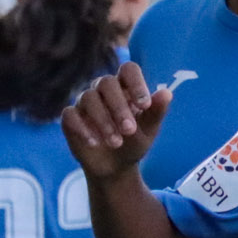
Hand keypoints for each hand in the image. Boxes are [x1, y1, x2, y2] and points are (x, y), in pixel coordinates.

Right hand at [61, 63, 171, 180]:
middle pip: (107, 83)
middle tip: (130, 130)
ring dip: (104, 121)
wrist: (116, 167)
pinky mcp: (70, 118)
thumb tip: (167, 92)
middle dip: (119, 107)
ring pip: (89, 98)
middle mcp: (103, 89)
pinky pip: (70, 115)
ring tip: (116, 142)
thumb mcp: (149, 130)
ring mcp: (85, 101)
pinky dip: (82, 128)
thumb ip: (156, 111)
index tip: (145, 105)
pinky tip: (95, 143)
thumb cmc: (135, 142)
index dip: (136, 83)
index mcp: (125, 86)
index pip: (128, 69)